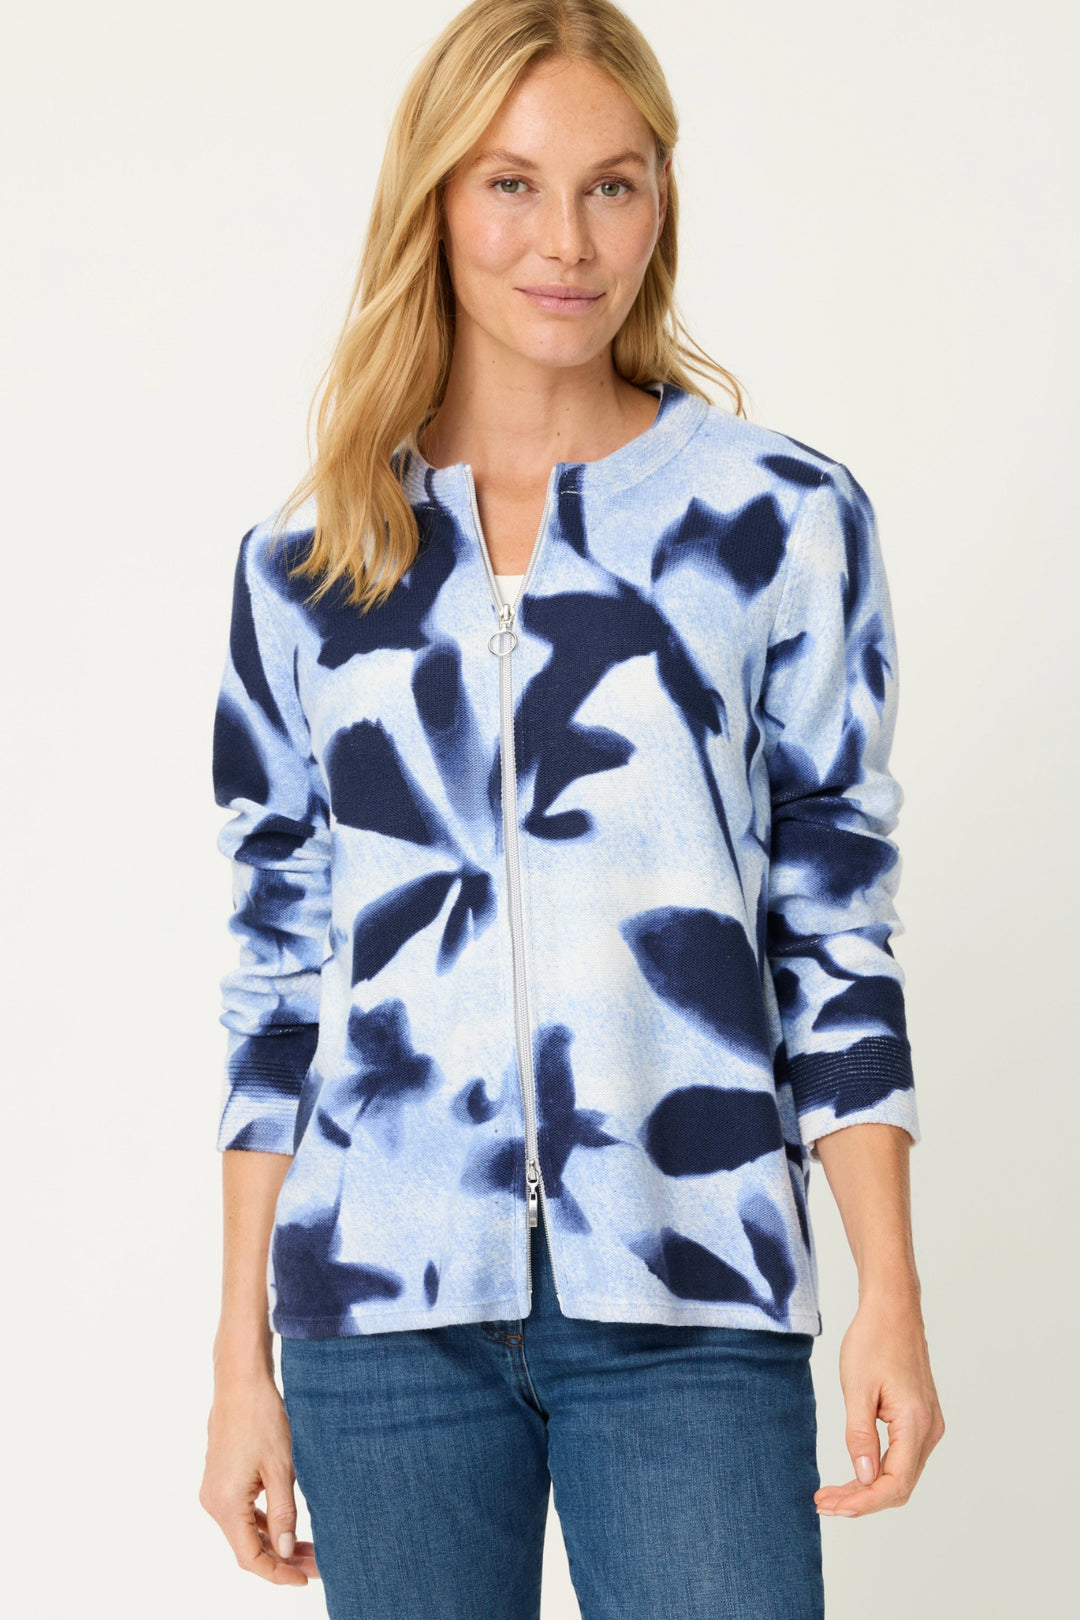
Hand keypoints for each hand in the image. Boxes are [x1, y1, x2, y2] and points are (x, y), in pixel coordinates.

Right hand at [199, 1371, 319, 1583]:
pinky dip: (263, 1522)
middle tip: (316, 1565)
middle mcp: (213, 1502)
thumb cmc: (262, 1418)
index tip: (305, 1579)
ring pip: (245, 1530)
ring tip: (309, 1549)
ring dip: (274, 1541)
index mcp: (225, 1504)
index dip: (278, 1573)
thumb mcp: (280, 1468)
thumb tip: (286, 1552)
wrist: (240, 1381)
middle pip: (247, 1547)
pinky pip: (241, 1512)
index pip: (250, 1557)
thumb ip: (283, 1514)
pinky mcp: (220, 1478)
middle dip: (281, 1559)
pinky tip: (287, 1526)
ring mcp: (214, 1490)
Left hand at [815, 1293, 944, 1516]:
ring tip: (832, 1493)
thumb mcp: (857, 1388)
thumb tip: (864, 1478)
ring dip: (868, 1488)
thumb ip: (860, 1435)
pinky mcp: (921, 1419)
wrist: (893, 1309)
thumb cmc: (873, 1340)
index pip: (895, 1483)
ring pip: (901, 1474)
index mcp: (915, 1423)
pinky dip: (878, 1471)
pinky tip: (854, 1474)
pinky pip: (903, 1458)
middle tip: (823, 1502)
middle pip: (899, 1485)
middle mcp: (929, 1429)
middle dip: (862, 1500)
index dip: (863, 1502)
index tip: (830, 1506)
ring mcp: (929, 1425)